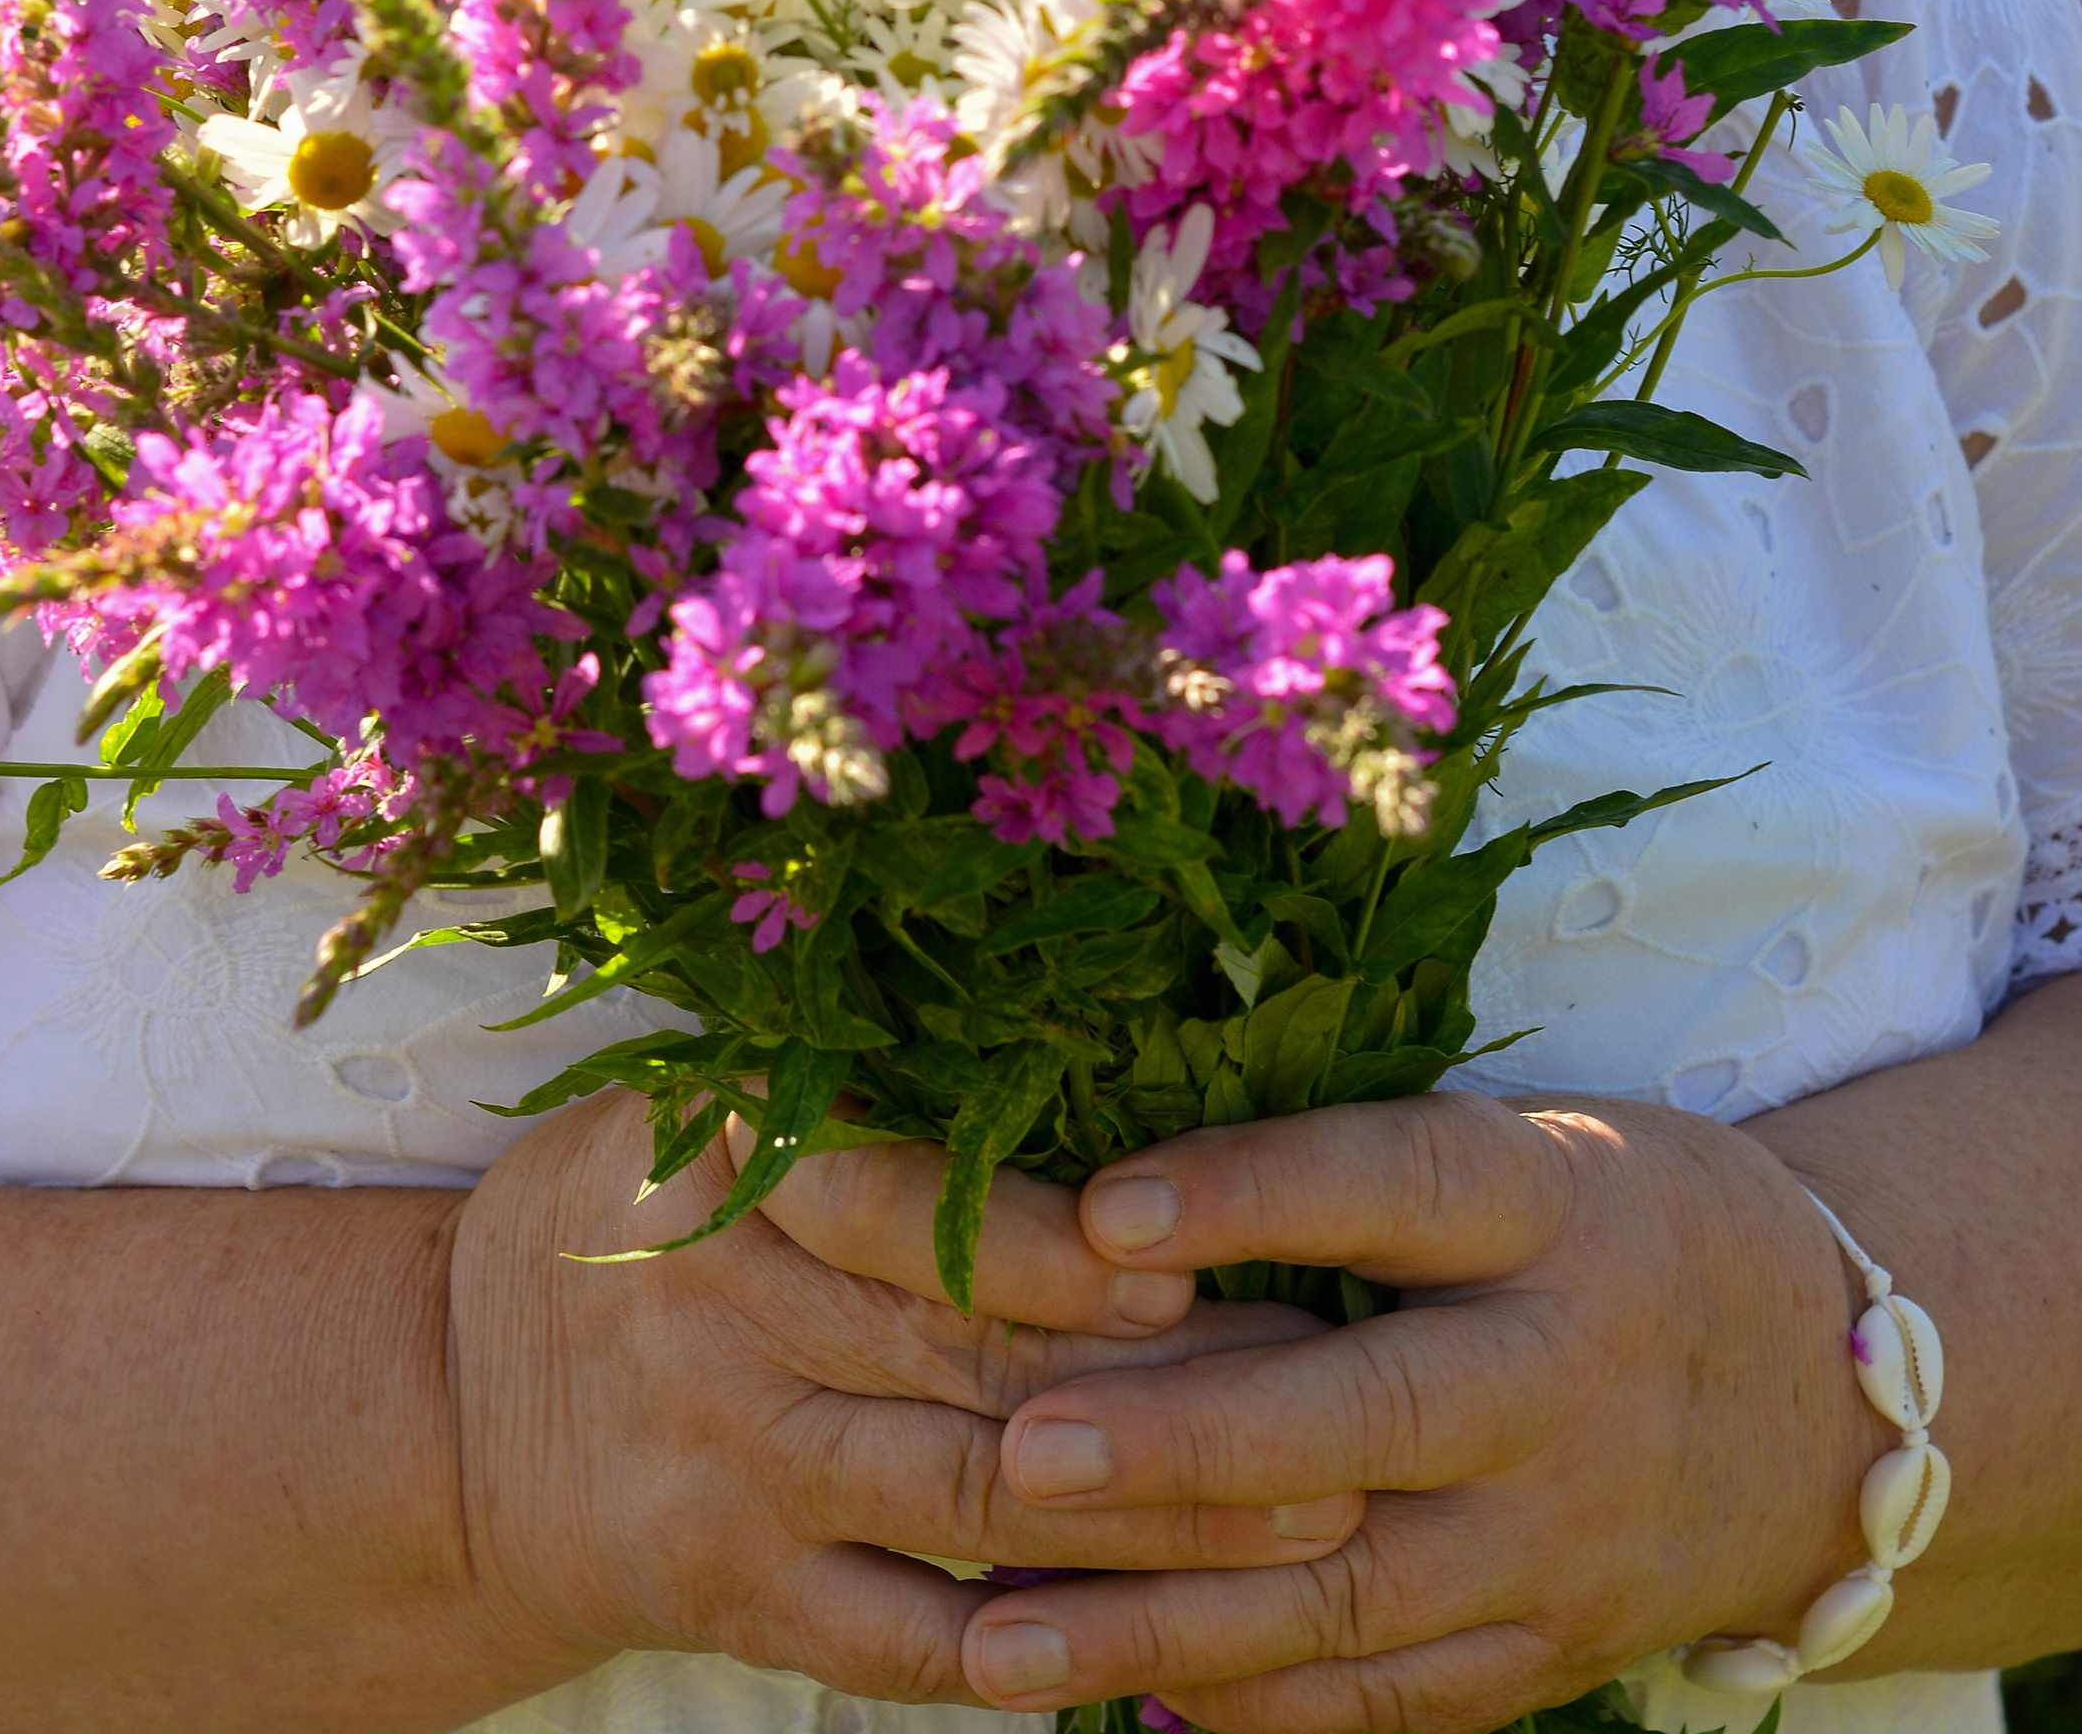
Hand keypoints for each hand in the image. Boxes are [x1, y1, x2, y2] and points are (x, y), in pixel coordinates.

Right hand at [444, 1086, 1367, 1708]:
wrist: (454, 1407)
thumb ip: (872, 1103)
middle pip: (966, 1359)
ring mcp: (721, 1466)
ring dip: (1151, 1525)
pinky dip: (1028, 1648)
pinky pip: (901, 1640)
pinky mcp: (729, 1593)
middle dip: (1164, 1389)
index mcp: (722, 1160)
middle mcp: (715, 1313)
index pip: (898, 1207)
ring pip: (968, 1503)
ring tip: (1308, 1525)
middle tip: (1329, 1395)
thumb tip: (1113, 1087)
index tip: (1182, 1267)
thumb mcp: (711, 1108)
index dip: (1042, 1245)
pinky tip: (1155, 1645)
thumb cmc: (647, 1215)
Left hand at [859, 1090, 1882, 1730]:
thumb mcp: (1520, 1148)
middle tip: (1023, 1455)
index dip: (1253, 1194)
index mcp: (1554, 1209)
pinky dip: (1251, 1705)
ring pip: (1354, 1595)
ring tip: (999, 1636)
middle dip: (1189, 1448)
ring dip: (1166, 1621)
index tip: (1100, 1210)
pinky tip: (1112, 1695)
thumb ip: (1350, 1173)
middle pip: (1371, 1418)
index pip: (1397, 1184)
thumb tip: (1106, 1194)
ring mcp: (1565, 1538)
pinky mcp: (1552, 1653)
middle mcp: (1566, 1377)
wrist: (1826, 1400)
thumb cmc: (1610, 1226)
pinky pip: (1386, 1696)